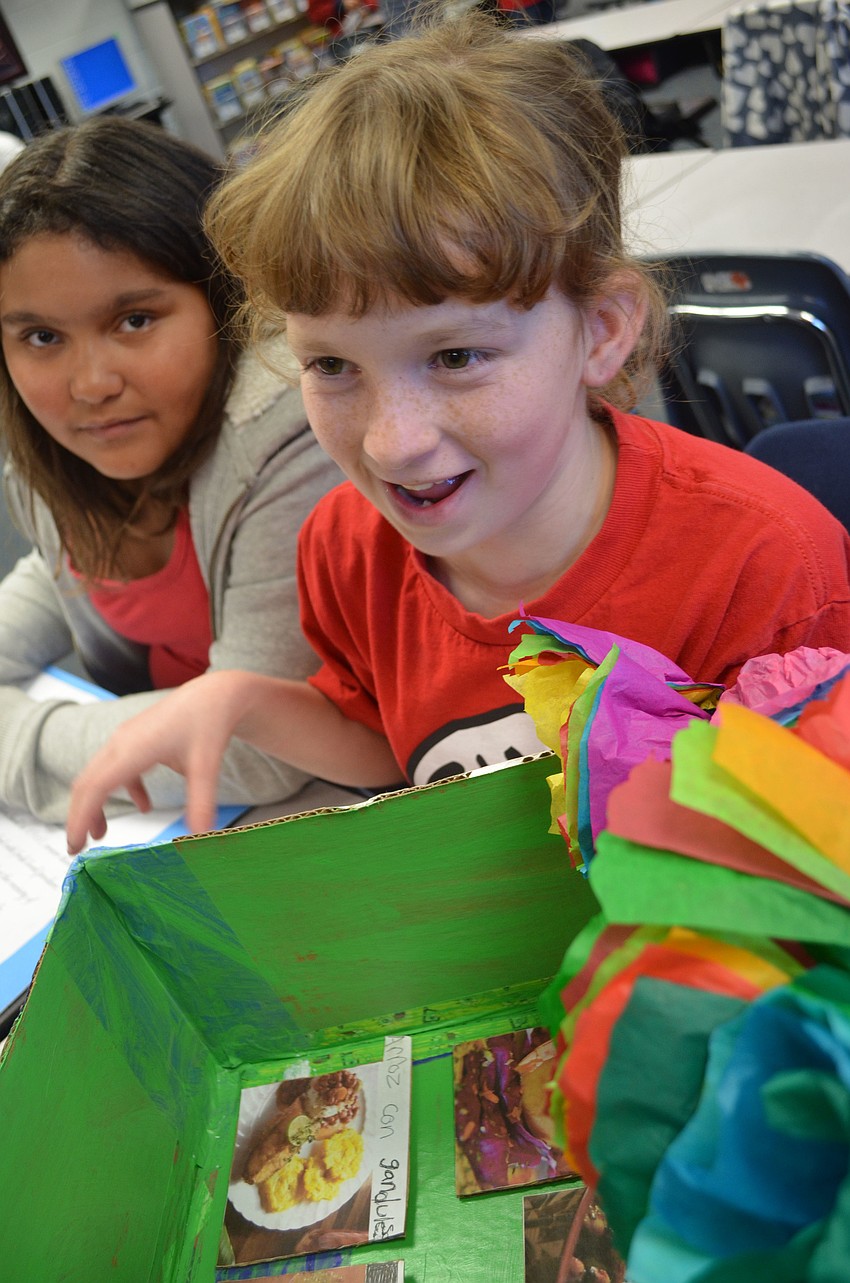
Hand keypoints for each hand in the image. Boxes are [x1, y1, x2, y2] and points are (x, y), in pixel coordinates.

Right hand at [66, 671, 249, 852]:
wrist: (216, 693)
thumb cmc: (209, 722)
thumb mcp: (207, 765)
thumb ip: (201, 801)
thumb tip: (200, 835)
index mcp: (133, 749)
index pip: (95, 788)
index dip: (81, 818)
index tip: (75, 845)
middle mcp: (122, 742)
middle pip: (87, 783)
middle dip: (79, 815)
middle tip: (76, 848)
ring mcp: (126, 739)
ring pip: (98, 775)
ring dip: (96, 804)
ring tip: (99, 834)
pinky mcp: (135, 739)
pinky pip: (118, 768)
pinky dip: (123, 790)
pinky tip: (145, 806)